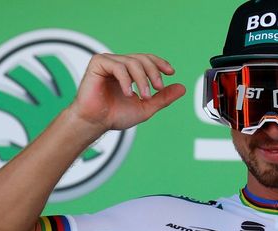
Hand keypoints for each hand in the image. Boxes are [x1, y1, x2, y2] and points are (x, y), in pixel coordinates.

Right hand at [68, 53, 185, 133]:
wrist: (96, 123)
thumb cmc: (115, 115)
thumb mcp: (146, 107)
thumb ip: (163, 97)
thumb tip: (182, 88)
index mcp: (129, 72)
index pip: (147, 59)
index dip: (160, 63)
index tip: (171, 72)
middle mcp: (119, 64)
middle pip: (142, 59)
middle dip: (154, 72)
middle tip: (159, 88)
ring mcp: (108, 62)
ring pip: (132, 62)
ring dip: (142, 79)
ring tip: (144, 96)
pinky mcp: (98, 64)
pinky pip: (118, 66)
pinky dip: (126, 80)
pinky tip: (129, 93)